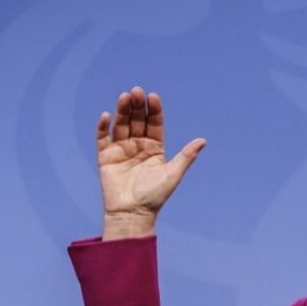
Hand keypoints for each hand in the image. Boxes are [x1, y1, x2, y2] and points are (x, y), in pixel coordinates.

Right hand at [96, 86, 206, 238]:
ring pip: (121, 125)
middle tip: (137, 92)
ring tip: (124, 97)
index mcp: (155, 147)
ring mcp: (121, 149)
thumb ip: (186, 156)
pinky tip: (106, 116)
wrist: (133, 213)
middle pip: (137, 120)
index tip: (153, 97)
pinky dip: (103, 127)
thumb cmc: (155, 196)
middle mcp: (138, 145)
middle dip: (137, 106)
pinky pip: (103, 138)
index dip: (154, 110)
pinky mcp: (105, 156)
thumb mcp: (173, 174)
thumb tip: (203, 140)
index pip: (155, 123)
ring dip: (122, 111)